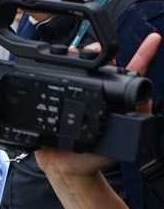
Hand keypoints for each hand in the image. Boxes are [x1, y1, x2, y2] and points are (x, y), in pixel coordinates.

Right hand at [37, 32, 160, 175]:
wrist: (69, 169)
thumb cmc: (96, 157)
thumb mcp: (122, 141)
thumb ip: (136, 120)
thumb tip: (145, 100)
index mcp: (116, 100)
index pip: (133, 73)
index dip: (144, 54)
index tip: (155, 39)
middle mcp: (97, 94)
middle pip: (100, 66)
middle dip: (96, 51)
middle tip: (95, 49)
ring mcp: (76, 96)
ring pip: (77, 70)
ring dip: (76, 58)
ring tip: (76, 53)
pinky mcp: (57, 102)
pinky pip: (55, 84)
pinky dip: (55, 72)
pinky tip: (55, 65)